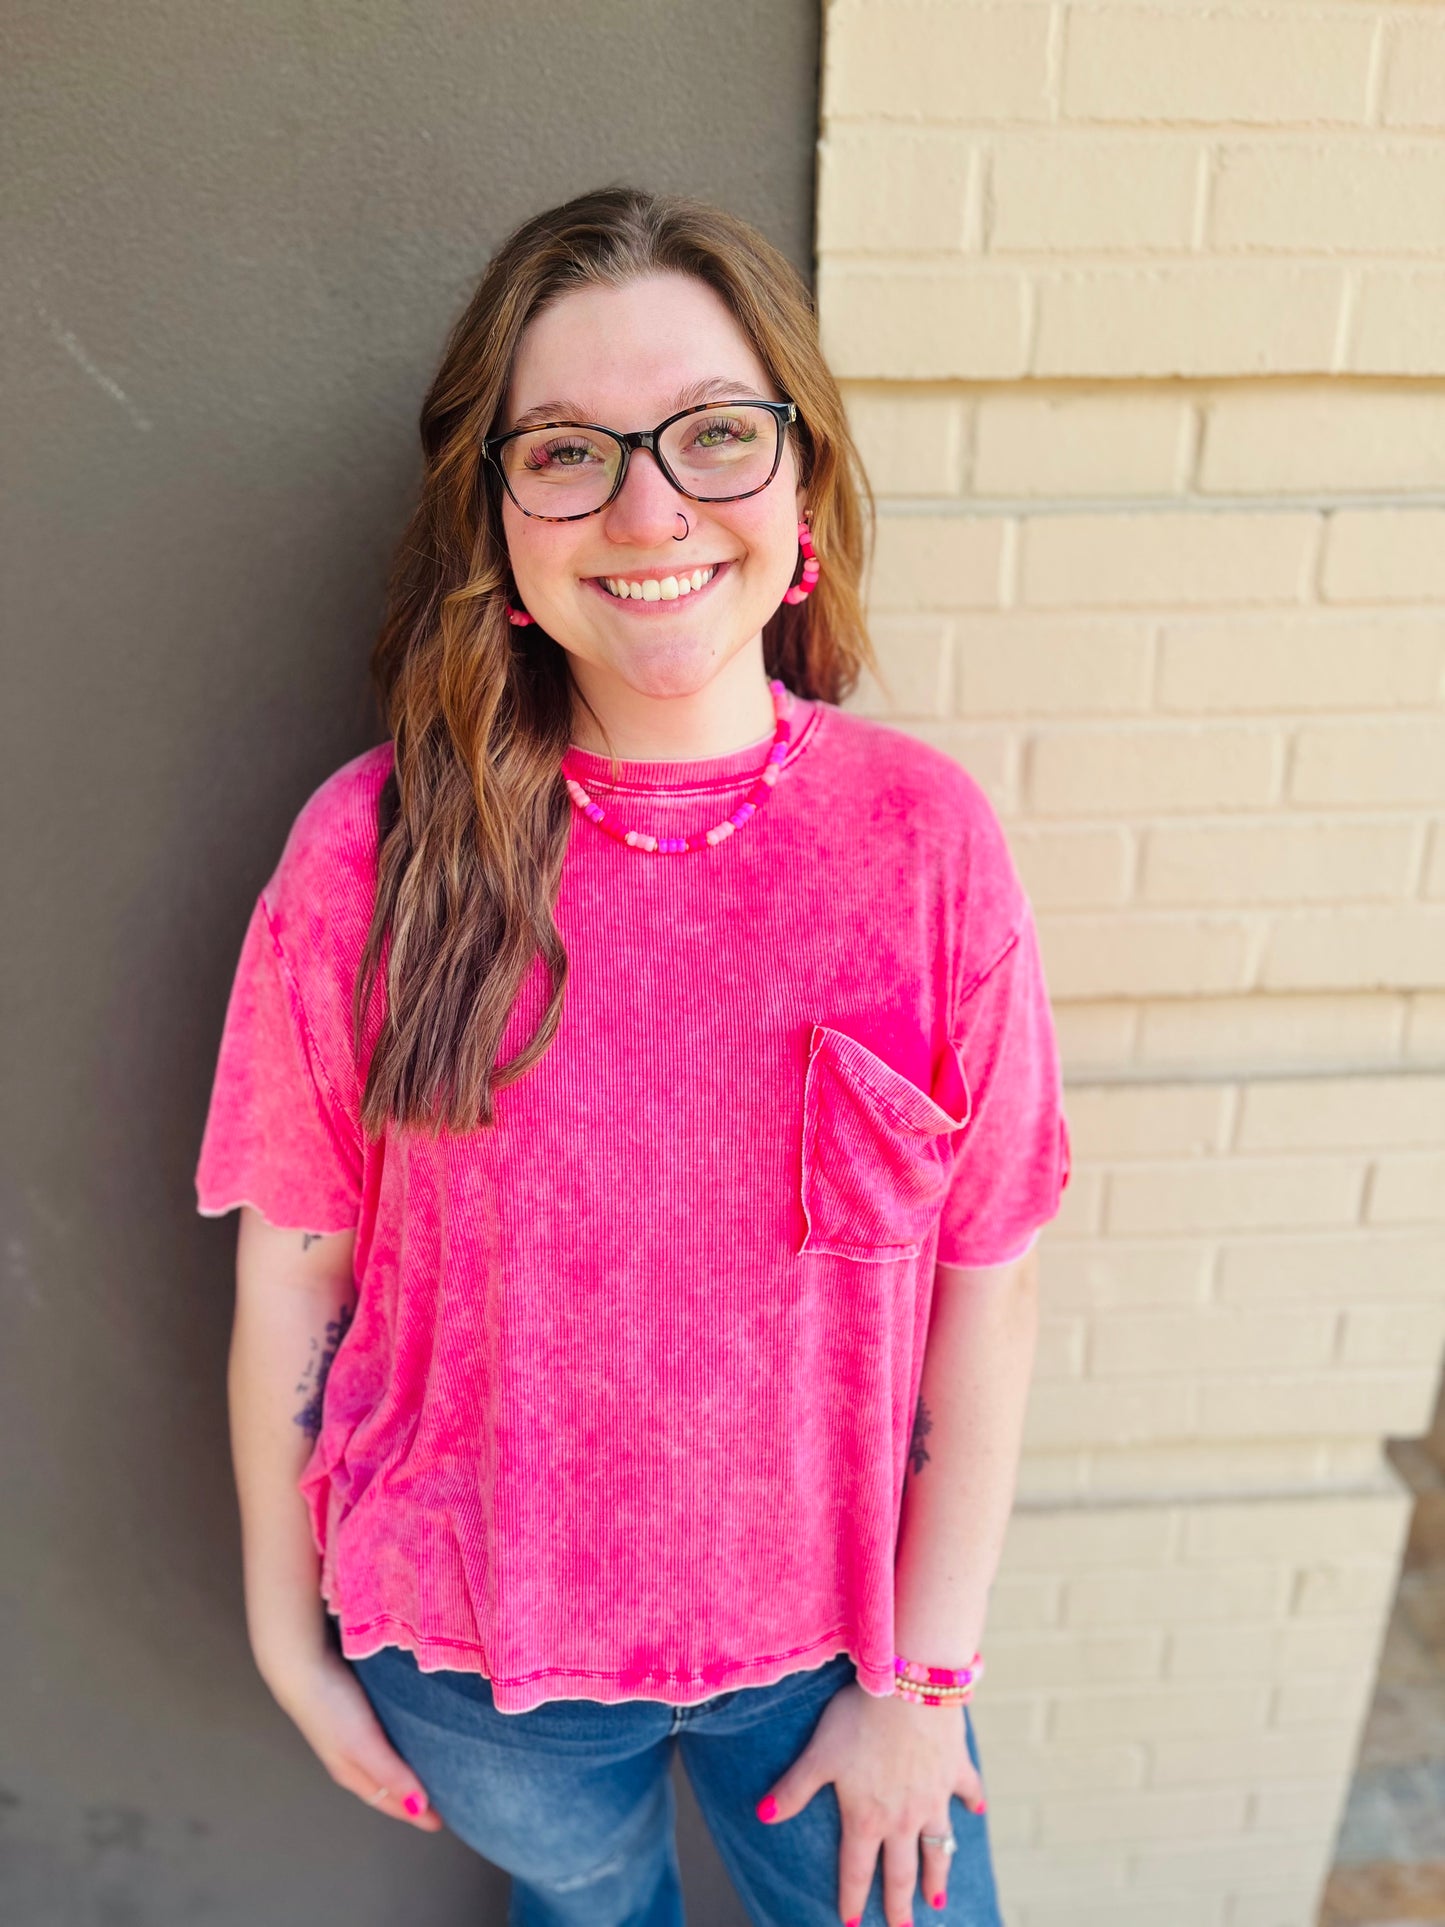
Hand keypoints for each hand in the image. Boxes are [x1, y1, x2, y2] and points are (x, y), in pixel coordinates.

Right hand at [263, 1647, 444, 1833]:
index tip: (442, 1822)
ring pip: (387, 1761)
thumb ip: (389, 1774)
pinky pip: (386, 1736)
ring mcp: (353, 1734)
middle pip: (387, 1785)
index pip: (390, 1801)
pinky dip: (401, 1744)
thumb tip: (418, 1809)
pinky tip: (412, 1732)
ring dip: (408, 1769)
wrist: (301, 1662)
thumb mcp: (363, 1743)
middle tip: (444, 1798)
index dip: (415, 1813)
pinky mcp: (357, 1709)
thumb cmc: (330, 1705)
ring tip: (434, 1769)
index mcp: (353, 1772)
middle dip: (412, 1795)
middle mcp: (353, 1757)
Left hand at [755, 1681, 983, 1924]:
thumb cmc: (859, 1720)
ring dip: (938, 1874)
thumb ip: (794, 1789)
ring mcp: (934, 1798)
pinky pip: (968, 1791)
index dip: (853, 1899)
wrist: (910, 1688)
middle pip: (901, 1872)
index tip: (852, 1924)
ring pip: (938, 1847)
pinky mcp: (956, 1771)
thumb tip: (763, 1816)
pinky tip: (977, 1810)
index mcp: (867, 1818)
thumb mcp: (819, 1755)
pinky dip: (972, 1801)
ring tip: (937, 1901)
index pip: (857, 1870)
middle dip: (900, 1906)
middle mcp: (903, 1818)